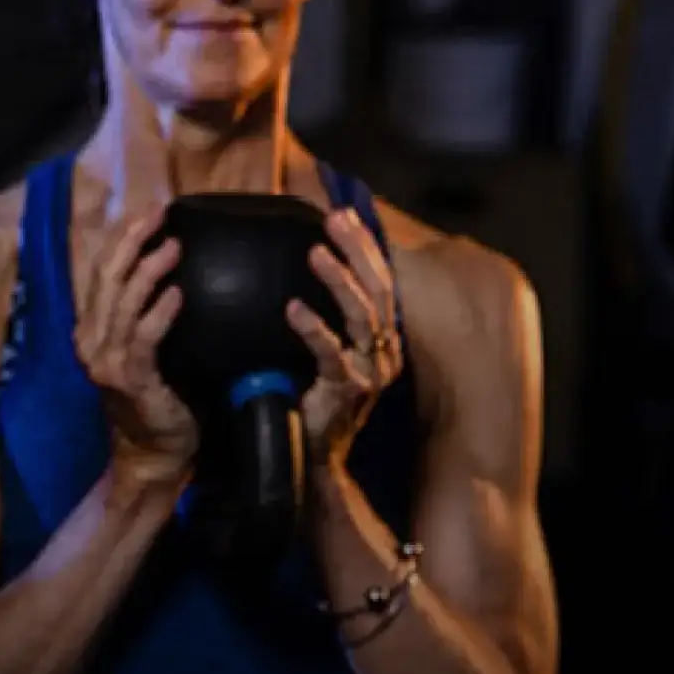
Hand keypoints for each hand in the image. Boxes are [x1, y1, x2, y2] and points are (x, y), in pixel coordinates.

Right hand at [76, 203, 199, 487]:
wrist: (154, 451)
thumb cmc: (157, 396)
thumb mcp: (142, 350)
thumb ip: (142, 316)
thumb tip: (169, 270)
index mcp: (90, 331)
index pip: (100, 274)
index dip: (122, 240)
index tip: (151, 213)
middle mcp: (90, 343)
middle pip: (107, 280)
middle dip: (132, 242)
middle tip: (160, 215)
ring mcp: (106, 362)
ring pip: (123, 303)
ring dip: (149, 271)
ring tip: (174, 247)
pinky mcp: (130, 380)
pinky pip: (144, 337)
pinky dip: (160, 312)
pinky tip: (178, 294)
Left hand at [288, 206, 402, 468]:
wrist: (310, 458)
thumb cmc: (309, 402)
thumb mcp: (319, 354)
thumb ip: (318, 320)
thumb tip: (290, 278)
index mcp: (378, 340)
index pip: (378, 282)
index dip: (363, 247)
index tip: (343, 215)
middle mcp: (382, 353)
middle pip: (378, 290)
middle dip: (358, 251)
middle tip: (335, 220)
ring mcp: (369, 372)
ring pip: (362, 317)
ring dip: (339, 281)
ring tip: (315, 252)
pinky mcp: (348, 392)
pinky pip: (332, 355)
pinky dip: (313, 329)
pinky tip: (292, 308)